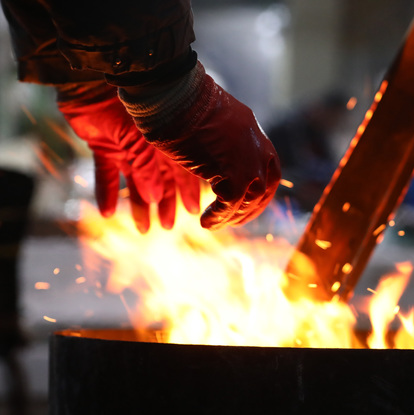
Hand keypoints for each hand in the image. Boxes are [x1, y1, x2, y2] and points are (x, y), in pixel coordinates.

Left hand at [57, 85, 199, 231]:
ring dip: (138, 206)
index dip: (188, 193)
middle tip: (168, 227)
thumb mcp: (146, 140)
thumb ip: (149, 170)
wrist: (96, 80)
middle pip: (159, 183)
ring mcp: (125, 147)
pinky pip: (103, 174)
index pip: (183, 173)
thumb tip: (155, 197)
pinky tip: (106, 213)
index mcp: (169, 141)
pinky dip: (105, 193)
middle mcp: (149, 147)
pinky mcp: (101, 146)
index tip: (194, 211)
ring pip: (134, 183)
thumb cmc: (135, 103)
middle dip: (164, 205)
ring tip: (143, 229)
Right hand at [125, 62, 280, 229]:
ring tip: (216, 223)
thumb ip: (220, 137)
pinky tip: (206, 221)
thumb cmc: (178, 101)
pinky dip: (219, 216)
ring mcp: (248, 159)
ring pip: (250, 198)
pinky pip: (230, 204)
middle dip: (253, 207)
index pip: (270, 166)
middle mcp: (257, 145)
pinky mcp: (232, 172)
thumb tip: (213, 150)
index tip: (247, 200)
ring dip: (234, 215)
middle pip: (267, 185)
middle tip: (234, 220)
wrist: (172, 93)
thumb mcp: (209, 120)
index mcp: (253, 130)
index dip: (261, 187)